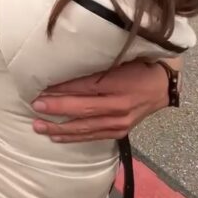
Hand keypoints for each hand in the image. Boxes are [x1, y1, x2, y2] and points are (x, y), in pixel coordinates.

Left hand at [31, 60, 170, 142]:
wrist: (161, 88)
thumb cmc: (137, 68)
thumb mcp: (119, 60)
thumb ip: (97, 66)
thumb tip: (64, 65)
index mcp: (119, 83)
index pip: (86, 86)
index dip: (64, 88)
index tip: (43, 87)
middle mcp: (120, 105)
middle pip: (84, 108)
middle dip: (57, 108)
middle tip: (36, 105)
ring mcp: (120, 122)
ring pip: (85, 127)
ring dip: (60, 127)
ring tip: (39, 125)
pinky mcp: (119, 132)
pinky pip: (92, 136)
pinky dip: (73, 137)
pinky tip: (56, 137)